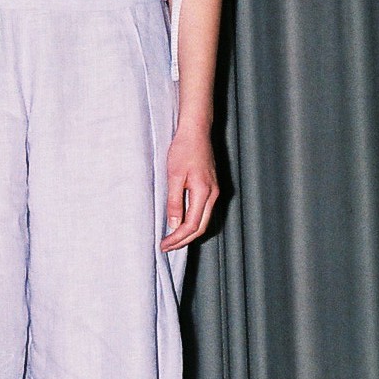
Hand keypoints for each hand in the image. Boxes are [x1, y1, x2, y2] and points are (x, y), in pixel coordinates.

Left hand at [161, 120, 218, 249]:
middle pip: (201, 227)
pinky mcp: (211, 187)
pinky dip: (193, 222)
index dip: (177, 238)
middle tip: (167, 247)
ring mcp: (214, 191)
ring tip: (173, 239)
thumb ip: (174, 201)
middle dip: (184, 241)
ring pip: (204, 220)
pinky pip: (204, 211)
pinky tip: (182, 223)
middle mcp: (213, 195)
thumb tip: (174, 224)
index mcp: (204, 193)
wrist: (196, 131)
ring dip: (189, 233)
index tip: (164, 244)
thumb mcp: (174, 175)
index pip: (191, 225)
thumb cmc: (184, 149)